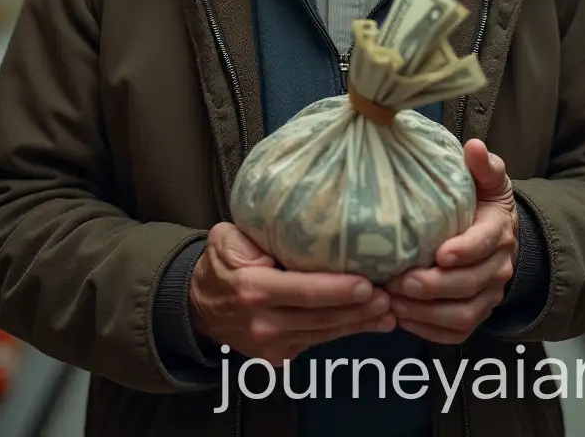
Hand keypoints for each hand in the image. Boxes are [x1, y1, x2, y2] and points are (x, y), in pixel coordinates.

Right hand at [189, 223, 395, 365]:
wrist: (196, 308)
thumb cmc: (218, 264)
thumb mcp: (226, 238)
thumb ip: (256, 233)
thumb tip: (295, 226)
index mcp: (253, 289)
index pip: (304, 291)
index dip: (338, 289)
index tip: (367, 283)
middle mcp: (264, 322)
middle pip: (321, 318)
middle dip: (358, 310)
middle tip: (388, 297)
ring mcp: (271, 345)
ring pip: (324, 335)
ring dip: (359, 325)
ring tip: (388, 312)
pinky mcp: (278, 357)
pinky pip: (317, 342)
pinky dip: (343, 332)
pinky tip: (368, 323)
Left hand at [385, 139, 517, 344]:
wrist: (496, 234)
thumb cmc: (481, 201)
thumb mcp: (488, 178)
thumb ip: (483, 165)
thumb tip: (474, 146)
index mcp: (498, 231)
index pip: (485, 244)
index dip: (464, 251)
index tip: (438, 254)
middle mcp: (497, 267)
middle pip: (470, 285)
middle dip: (434, 287)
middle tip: (399, 282)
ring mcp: (487, 295)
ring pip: (462, 314)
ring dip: (427, 313)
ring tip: (393, 302)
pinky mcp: (474, 314)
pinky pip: (455, 333)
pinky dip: (428, 330)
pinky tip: (401, 318)